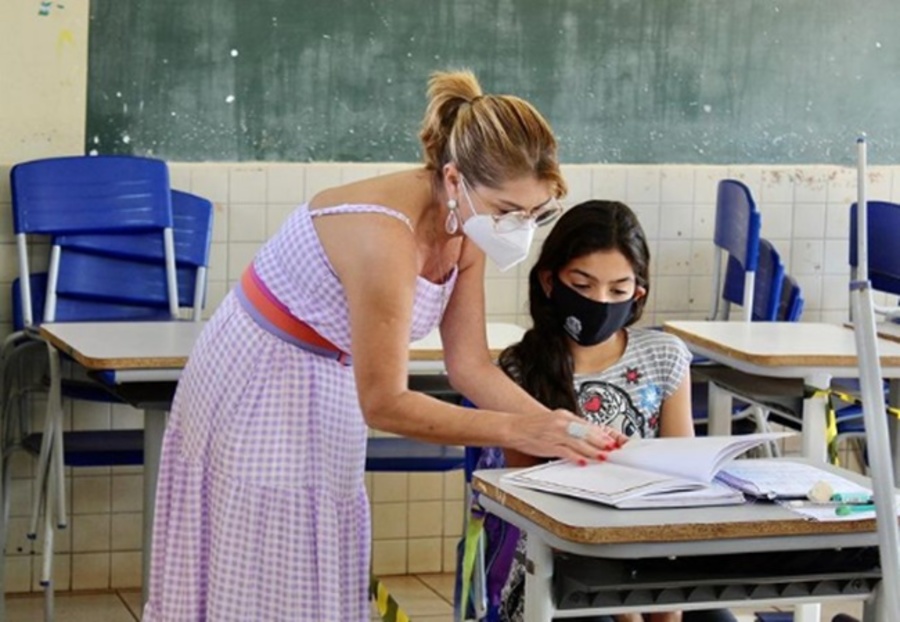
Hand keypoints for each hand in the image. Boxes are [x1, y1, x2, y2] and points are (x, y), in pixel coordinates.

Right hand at [509, 410, 628, 463]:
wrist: (512, 426)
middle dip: (602, 442)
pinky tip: (583, 461)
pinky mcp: (548, 444)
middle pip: (586, 432)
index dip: (601, 433)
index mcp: (564, 415)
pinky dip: (576, 457)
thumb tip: (586, 434)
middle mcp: (561, 423)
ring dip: (593, 450)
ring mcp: (555, 433)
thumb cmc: (532, 426)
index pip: (587, 424)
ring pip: (579, 442)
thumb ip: (570, 427)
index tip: (612, 440)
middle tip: (613, 449)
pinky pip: (565, 451)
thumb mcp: (554, 421)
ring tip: (604, 456)